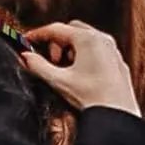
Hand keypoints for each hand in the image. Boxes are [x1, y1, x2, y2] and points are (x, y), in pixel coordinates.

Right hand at [19, 21, 140, 115]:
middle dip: (57, 42)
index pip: (56, 29)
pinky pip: (98, 50)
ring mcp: (113, 50)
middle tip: (52, 60)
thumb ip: (38, 66)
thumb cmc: (92, 98)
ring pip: (86, 39)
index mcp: (88, 39)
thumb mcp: (59, 81)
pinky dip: (85, 55)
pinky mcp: (118, 62)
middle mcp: (103, 39)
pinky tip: (81, 74)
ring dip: (71, 48)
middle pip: (72, 30)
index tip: (27, 39)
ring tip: (67, 69)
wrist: (118, 115)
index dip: (39, 34)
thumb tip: (25, 57)